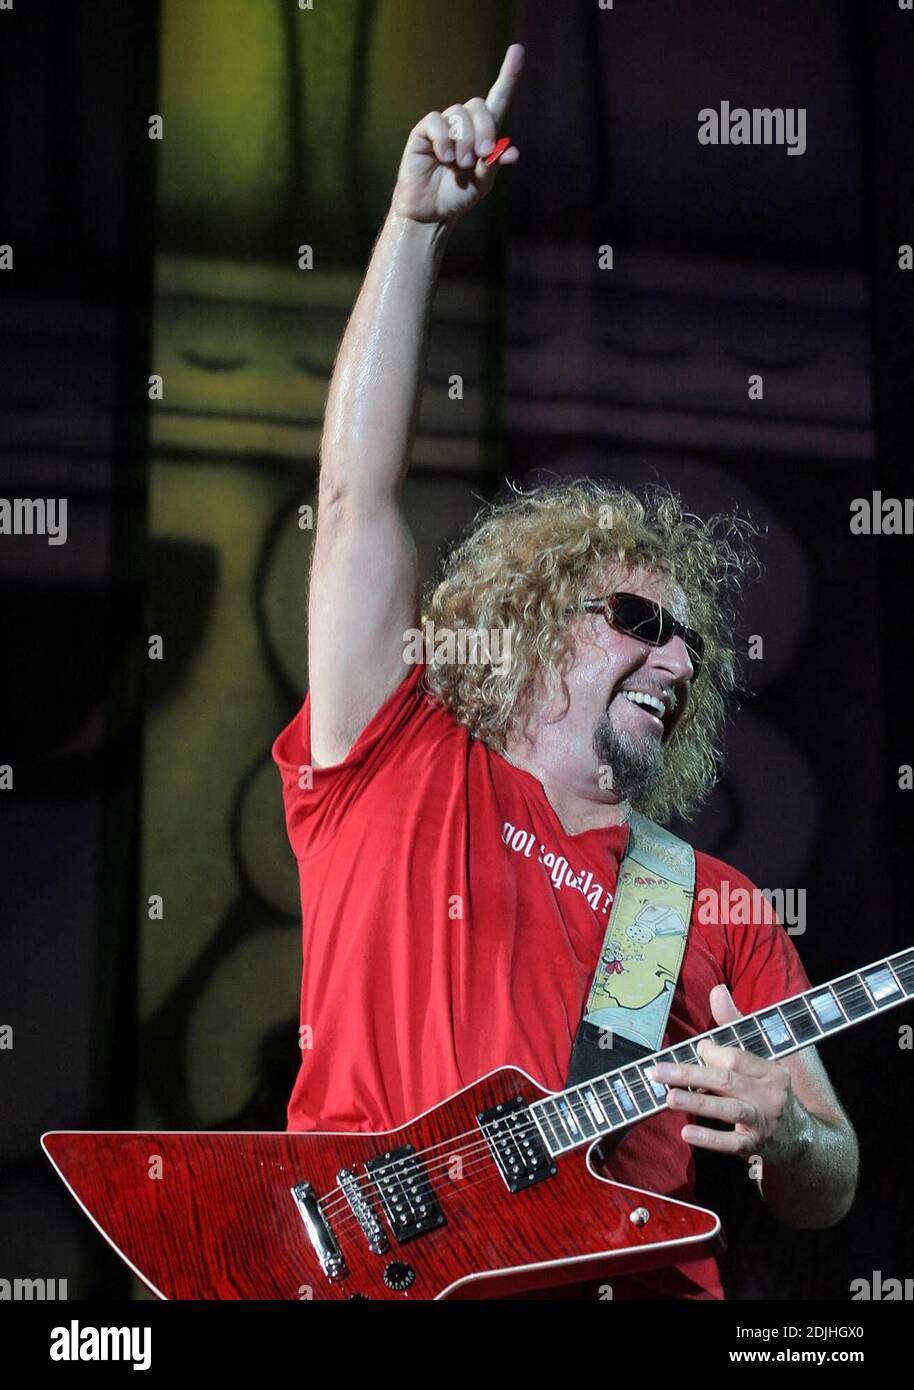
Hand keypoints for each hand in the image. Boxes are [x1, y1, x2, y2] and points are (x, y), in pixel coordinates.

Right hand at [391, 43, 523, 224]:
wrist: (431, 213)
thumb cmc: (457, 196)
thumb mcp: (483, 182)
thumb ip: (495, 163)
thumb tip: (511, 152)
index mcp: (483, 133)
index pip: (498, 98)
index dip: (508, 75)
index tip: (517, 51)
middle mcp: (463, 125)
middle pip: (478, 105)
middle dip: (485, 130)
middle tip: (483, 155)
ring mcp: (443, 127)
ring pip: (459, 114)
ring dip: (465, 141)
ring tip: (460, 165)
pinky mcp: (423, 132)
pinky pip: (436, 122)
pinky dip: (444, 140)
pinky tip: (444, 158)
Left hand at [647, 984, 810, 1165]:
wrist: (801, 1139)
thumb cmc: (768, 1089)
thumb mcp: (759, 1058)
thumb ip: (734, 1024)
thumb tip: (717, 991)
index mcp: (771, 1070)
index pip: (737, 1058)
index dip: (712, 1053)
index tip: (696, 1049)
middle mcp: (770, 1095)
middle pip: (727, 1081)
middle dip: (690, 1075)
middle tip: (658, 1072)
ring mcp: (763, 1122)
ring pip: (729, 1110)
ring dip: (698, 1104)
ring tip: (670, 1098)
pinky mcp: (755, 1146)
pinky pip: (731, 1143)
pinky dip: (709, 1139)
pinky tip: (687, 1132)